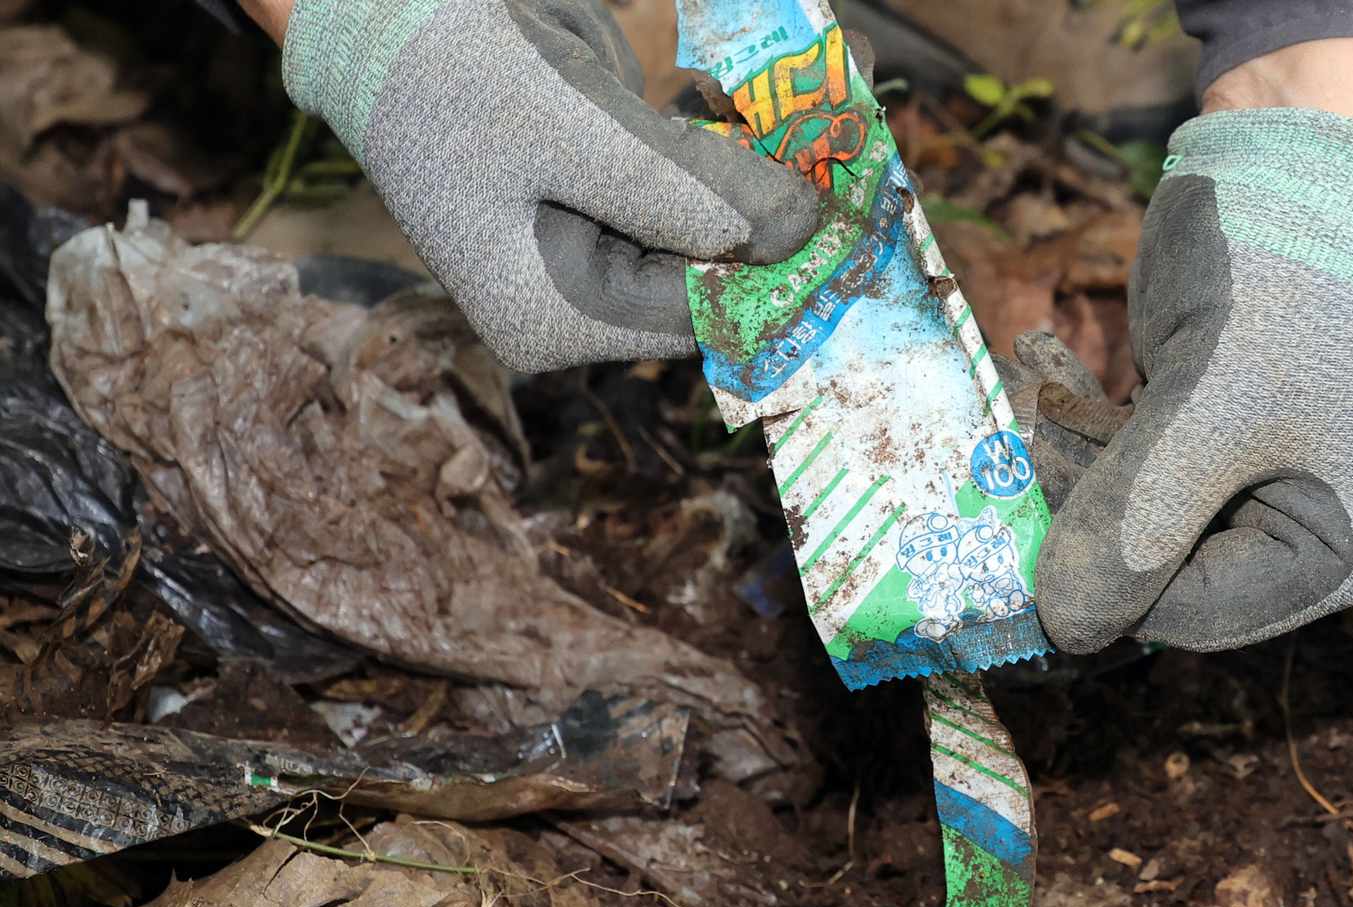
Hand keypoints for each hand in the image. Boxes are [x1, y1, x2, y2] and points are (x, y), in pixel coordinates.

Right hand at [264, 0, 819, 371]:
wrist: (380, 1)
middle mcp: (579, 297)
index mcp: (553, 318)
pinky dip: (740, 132)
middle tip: (861, 146)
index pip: (699, 315)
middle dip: (787, 206)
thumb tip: (803, 230)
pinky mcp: (614, 183)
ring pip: (718, 218)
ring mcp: (597, 239)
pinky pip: (698, 174)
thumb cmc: (458, 69)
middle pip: (716, 269)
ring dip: (777, 159)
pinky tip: (792, 88)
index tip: (855, 214)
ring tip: (845, 95)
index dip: (781, 267)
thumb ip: (692, 191)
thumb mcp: (580, 134)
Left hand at [1034, 38, 1352, 652]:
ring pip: (1141, 518)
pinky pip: (1144, 466)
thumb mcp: (1210, 406)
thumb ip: (1138, 521)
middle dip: (1090, 508)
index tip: (1031, 518)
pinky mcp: (1222, 439)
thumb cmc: (1284, 273)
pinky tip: (1053, 372)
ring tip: (1042, 386)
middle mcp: (1314, 535)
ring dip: (1079, 461)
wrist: (1307, 148)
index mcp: (1346, 552)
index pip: (1197, 615)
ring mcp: (1267, 484)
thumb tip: (1068, 628)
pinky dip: (1094, 427)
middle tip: (1028, 440)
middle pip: (1165, 573)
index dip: (1105, 579)